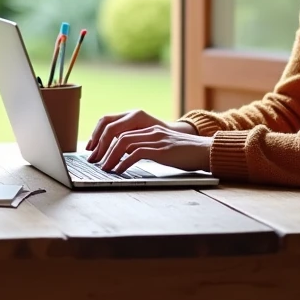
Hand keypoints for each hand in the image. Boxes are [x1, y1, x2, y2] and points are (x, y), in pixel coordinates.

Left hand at [86, 110, 210, 173]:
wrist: (205, 152)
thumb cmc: (185, 154)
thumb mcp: (163, 148)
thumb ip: (147, 149)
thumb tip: (128, 158)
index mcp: (149, 129)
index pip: (120, 129)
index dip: (105, 140)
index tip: (96, 152)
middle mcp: (150, 131)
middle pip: (118, 134)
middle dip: (103, 148)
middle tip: (94, 162)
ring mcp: (155, 139)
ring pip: (124, 143)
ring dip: (111, 157)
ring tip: (104, 168)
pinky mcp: (161, 150)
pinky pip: (136, 153)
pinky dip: (124, 163)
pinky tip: (119, 171)